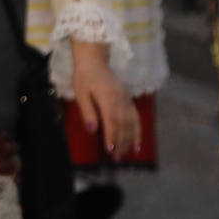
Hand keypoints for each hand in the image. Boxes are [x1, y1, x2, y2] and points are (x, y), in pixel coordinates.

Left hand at [69, 39, 139, 155]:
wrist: (94, 60)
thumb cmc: (84, 76)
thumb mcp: (80, 92)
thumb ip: (87, 111)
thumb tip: (92, 130)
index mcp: (107, 98)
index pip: (111, 121)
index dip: (112, 136)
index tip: (111, 151)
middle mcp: (119, 100)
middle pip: (123, 125)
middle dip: (121, 142)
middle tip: (118, 159)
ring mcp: (126, 100)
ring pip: (131, 123)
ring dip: (130, 140)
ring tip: (128, 154)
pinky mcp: (128, 99)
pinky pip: (136, 117)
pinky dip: (138, 130)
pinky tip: (138, 142)